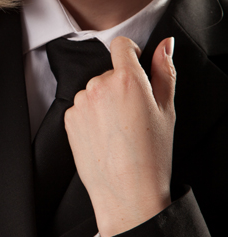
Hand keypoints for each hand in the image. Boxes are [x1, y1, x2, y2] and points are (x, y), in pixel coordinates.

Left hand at [64, 36, 175, 236]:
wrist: (127, 192)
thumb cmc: (151, 155)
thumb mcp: (166, 109)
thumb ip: (164, 70)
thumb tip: (164, 44)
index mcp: (127, 79)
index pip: (121, 45)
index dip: (131, 54)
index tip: (136, 69)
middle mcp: (99, 85)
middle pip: (109, 72)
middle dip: (121, 86)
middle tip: (134, 116)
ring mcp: (81, 102)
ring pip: (95, 90)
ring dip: (104, 102)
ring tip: (119, 131)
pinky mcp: (69, 118)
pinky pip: (82, 108)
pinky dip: (92, 117)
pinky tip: (105, 138)